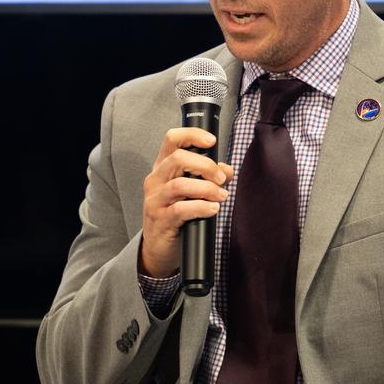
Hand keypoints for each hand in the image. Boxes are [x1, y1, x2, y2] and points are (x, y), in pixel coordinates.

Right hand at [140, 128, 234, 277]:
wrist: (158, 247)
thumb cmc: (175, 214)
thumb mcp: (190, 192)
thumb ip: (208, 177)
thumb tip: (228, 170)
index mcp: (162, 167)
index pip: (171, 140)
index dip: (192, 135)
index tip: (211, 141)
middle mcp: (155, 180)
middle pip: (177, 159)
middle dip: (205, 166)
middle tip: (221, 178)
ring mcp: (155, 200)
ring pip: (180, 185)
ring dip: (207, 189)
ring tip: (221, 196)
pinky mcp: (161, 219)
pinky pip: (181, 209)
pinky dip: (201, 207)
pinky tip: (212, 209)